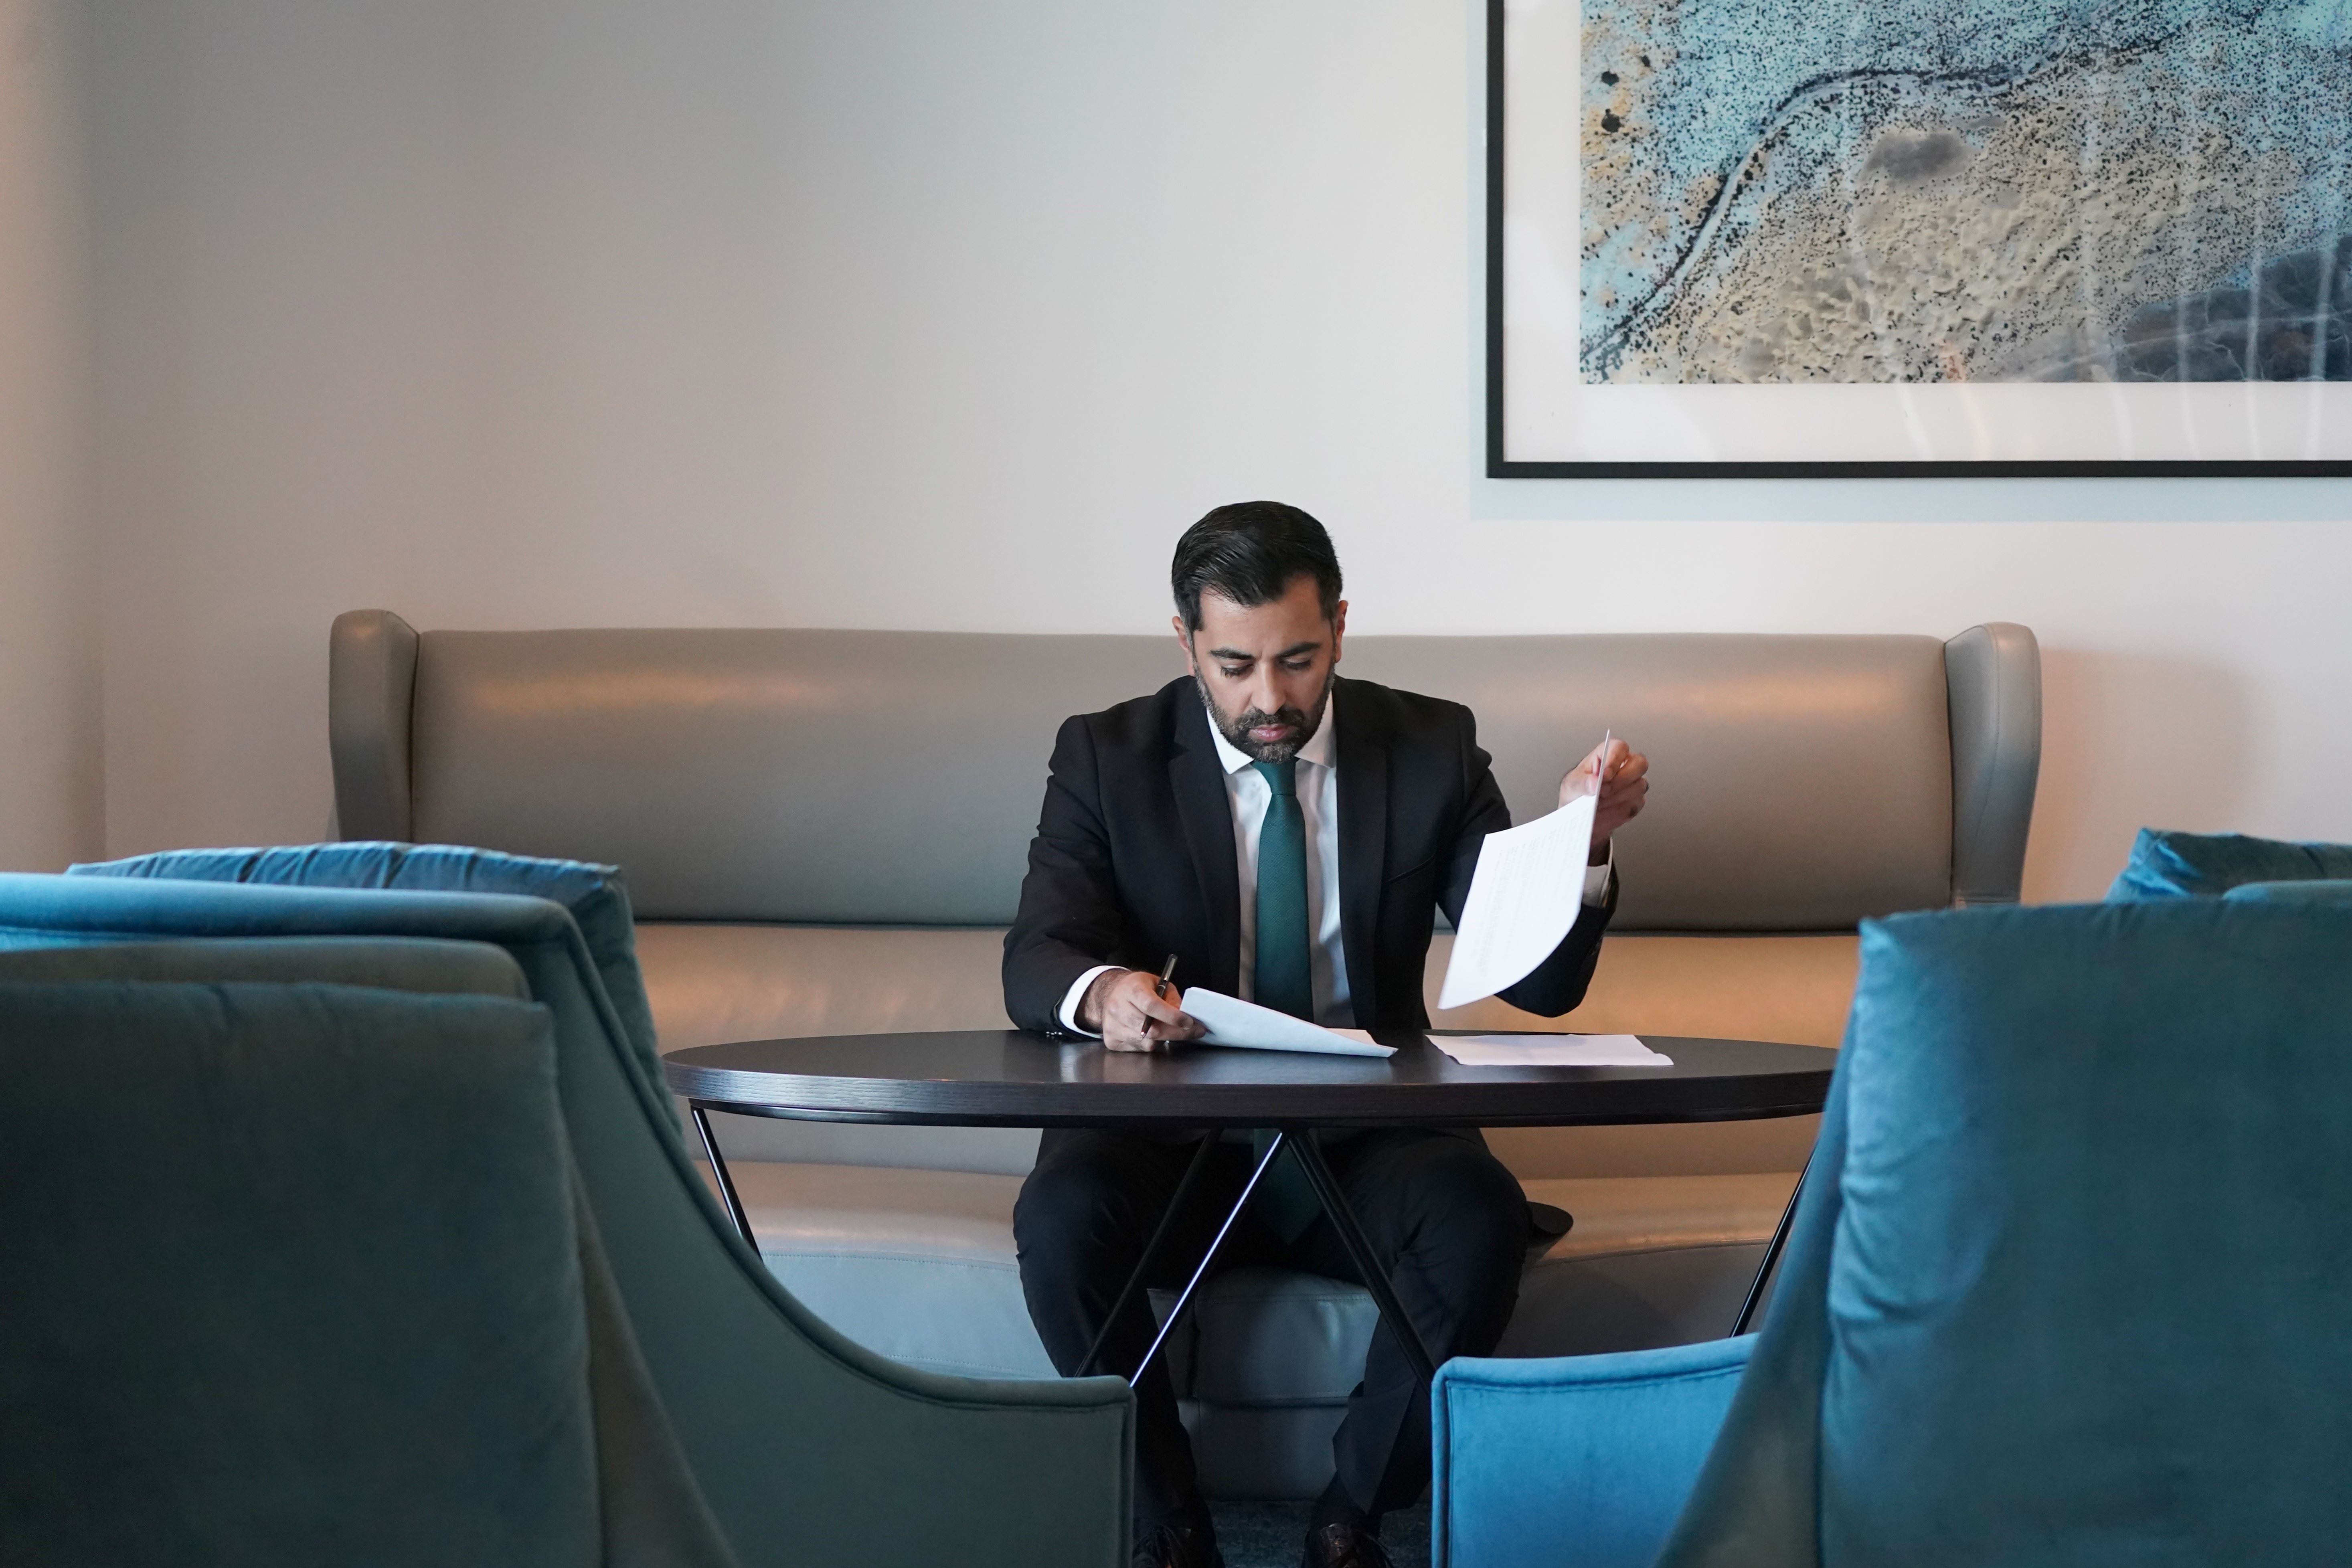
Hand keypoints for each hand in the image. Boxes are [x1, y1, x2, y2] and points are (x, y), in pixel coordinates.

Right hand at [1078, 968, 1205, 1051]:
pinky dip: (1151, 1043)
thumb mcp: (1159, 983)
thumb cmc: (1137, 988)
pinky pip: (1140, 1049)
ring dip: (1164, 1039)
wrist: (1111, 994)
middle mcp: (1118, 1008)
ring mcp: (1113, 1026)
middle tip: (1194, 1031)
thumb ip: (1172, 999)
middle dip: (1176, 1033)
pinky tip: (1151, 1033)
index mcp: (1131, 990)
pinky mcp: (1112, 1041)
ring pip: (1147, 1042)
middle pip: (1151, 1029)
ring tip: (1167, 1028)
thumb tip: (1184, 1016)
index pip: (1151, 1006)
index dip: (1172, 1016)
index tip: (1189, 1022)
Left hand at [1560, 738, 1648, 859]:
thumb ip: (1582, 783)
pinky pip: (1636, 803)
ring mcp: (1634, 783)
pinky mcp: (1636, 800)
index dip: (1615, 760)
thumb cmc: (1578, 791)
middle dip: (1621, 780)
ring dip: (1618, 797)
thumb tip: (1595, 783)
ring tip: (1599, 804)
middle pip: (1639, 764)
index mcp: (1608, 753)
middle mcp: (1625, 765)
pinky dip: (1620, 810)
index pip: (1620, 747)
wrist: (1580, 814)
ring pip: (1639, 786)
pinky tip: (1606, 811)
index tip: (1604, 775)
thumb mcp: (1572, 785)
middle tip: (1603, 792)